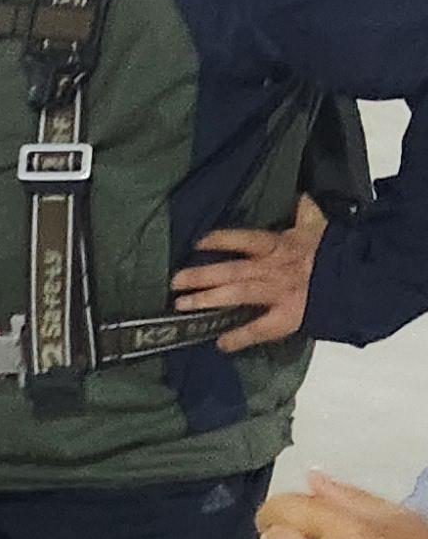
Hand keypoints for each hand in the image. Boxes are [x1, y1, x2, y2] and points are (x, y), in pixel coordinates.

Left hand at [172, 195, 323, 351]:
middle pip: (233, 271)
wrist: (365, 281)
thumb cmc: (338, 253)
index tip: (197, 243)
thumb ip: (306, 212)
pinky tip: (220, 343)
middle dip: (201, 276)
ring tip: (182, 305)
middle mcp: (276, 269)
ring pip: (239, 296)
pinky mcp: (290, 317)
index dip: (221, 240)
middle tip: (174, 281)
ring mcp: (281, 294)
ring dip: (209, 301)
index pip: (247, 240)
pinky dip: (240, 337)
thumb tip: (302, 195)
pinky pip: (260, 329)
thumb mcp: (321, 228)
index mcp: (282, 247)